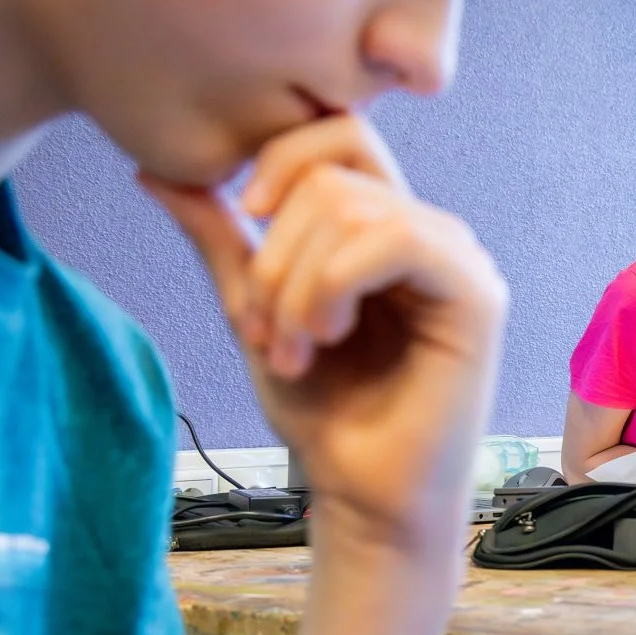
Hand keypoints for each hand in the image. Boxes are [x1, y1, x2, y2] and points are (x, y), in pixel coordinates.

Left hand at [141, 113, 508, 559]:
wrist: (363, 498)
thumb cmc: (324, 416)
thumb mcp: (254, 313)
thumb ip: (223, 241)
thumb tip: (159, 171)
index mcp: (385, 228)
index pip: (340, 136)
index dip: (281, 158)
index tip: (247, 214)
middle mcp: (430, 233)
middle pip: (334, 170)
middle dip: (275, 252)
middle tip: (266, 331)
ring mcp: (458, 260)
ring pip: (354, 206)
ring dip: (297, 284)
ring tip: (294, 350)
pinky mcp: (476, 295)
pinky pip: (396, 239)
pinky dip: (336, 286)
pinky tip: (329, 337)